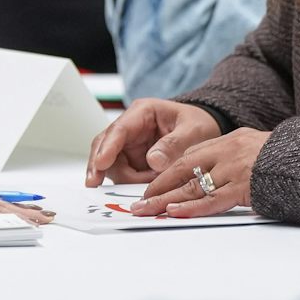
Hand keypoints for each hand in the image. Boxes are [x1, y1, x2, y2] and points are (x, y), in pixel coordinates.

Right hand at [83, 98, 222, 185]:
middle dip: (99, 164)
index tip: (100, 164)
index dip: (108, 147)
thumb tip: (153, 161)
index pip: (119, 129)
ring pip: (110, 162)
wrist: (204, 129)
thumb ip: (174, 145)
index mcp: (142, 112)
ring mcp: (129, 144)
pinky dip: (130, 183)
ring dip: (124, 178)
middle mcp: (130, 127)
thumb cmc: (198, 123)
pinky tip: (143, 187)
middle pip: (104, 145)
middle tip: (95, 184)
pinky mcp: (132, 159)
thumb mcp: (193, 131)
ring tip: (149, 183)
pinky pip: (122, 172)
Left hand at [128, 128, 270, 217]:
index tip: (148, 189)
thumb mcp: (250, 147)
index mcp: (225, 142)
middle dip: (157, 189)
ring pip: (192, 186)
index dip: (164, 175)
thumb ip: (228, 159)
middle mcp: (225, 153)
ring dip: (166, 201)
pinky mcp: (244, 186)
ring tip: (147, 211)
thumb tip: (206, 178)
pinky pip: (213, 199)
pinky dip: (191, 206)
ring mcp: (233, 169)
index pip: (186, 159)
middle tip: (138, 204)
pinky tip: (175, 212)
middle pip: (182, 171)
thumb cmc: (282, 157)